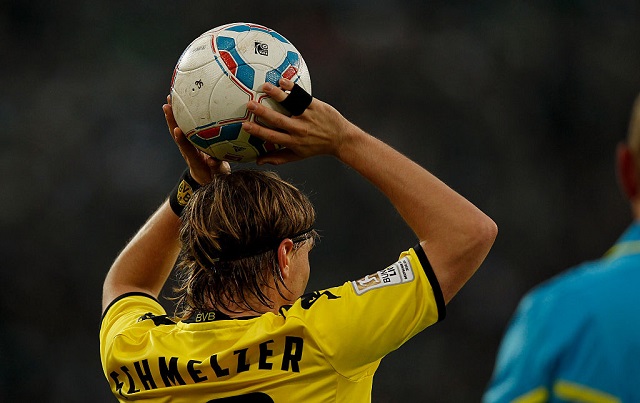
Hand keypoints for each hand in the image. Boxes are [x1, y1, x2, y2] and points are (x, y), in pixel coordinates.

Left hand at [163, 95, 230, 182]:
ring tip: (169, 99)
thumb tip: (213, 160)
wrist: (206, 178)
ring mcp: (186, 145)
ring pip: (177, 129)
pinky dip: (178, 115)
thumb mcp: (218, 173)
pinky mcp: (188, 141)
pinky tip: (178, 103)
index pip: (187, 148)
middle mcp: (187, 151)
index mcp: (194, 159)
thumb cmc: (214, 175)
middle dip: (171, 121)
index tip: (177, 130)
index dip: (181, 140)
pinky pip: (182, 126)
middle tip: (167, 106)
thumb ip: (216, 167)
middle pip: (177, 135)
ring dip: (172, 115)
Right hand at [242, 79, 356, 164]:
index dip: (258, 131)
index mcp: (293, 141)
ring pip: (290, 104)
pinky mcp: (315, 106)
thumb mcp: (298, 156)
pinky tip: (282, 81)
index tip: (245, 125)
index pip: (272, 136)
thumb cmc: (316, 147)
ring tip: (265, 87)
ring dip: (277, 95)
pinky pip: (302, 95)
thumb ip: (278, 158)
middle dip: (262, 112)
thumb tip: (258, 161)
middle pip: (277, 120)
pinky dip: (292, 87)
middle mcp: (299, 129)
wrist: (340, 139)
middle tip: (249, 104)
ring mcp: (307, 116)